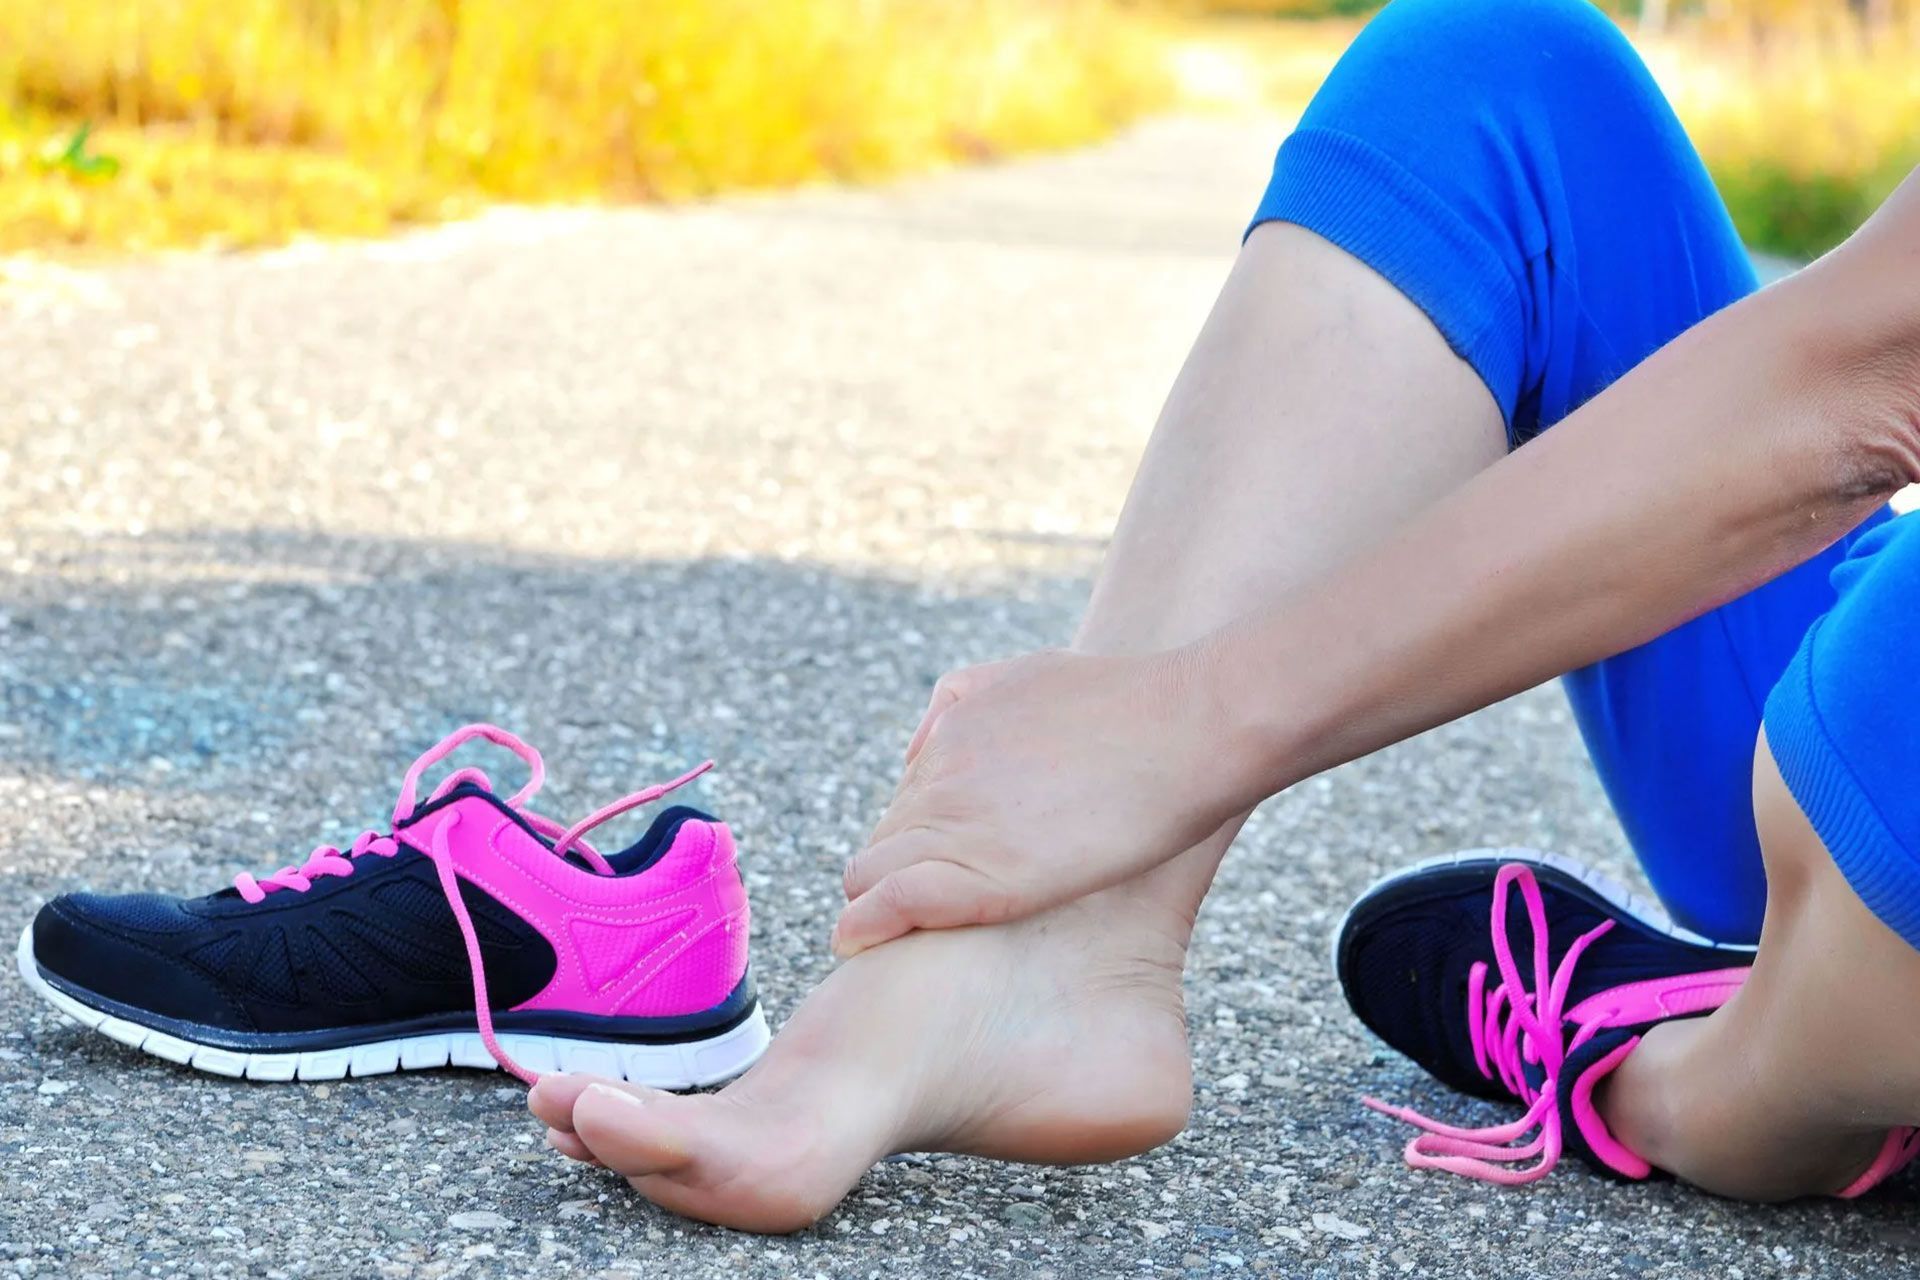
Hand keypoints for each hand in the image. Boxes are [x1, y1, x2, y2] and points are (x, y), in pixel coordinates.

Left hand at [833, 644, 1255, 955]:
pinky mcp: (985, 877)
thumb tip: (916, 753)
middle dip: (895, 877)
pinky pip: (891, 904)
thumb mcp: (1026, 673)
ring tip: (901, 940)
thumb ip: (961, 704)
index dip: (920, 846)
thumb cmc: (1131, 706)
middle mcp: (939, 778)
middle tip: (931, 913)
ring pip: (871, 876)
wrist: (1190, 727)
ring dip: (881, 905)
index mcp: (949, 738)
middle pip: (881, 844)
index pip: (901, 811)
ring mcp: (958, 824)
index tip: (948, 874)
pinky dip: (867, 925)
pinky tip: (856, 941)